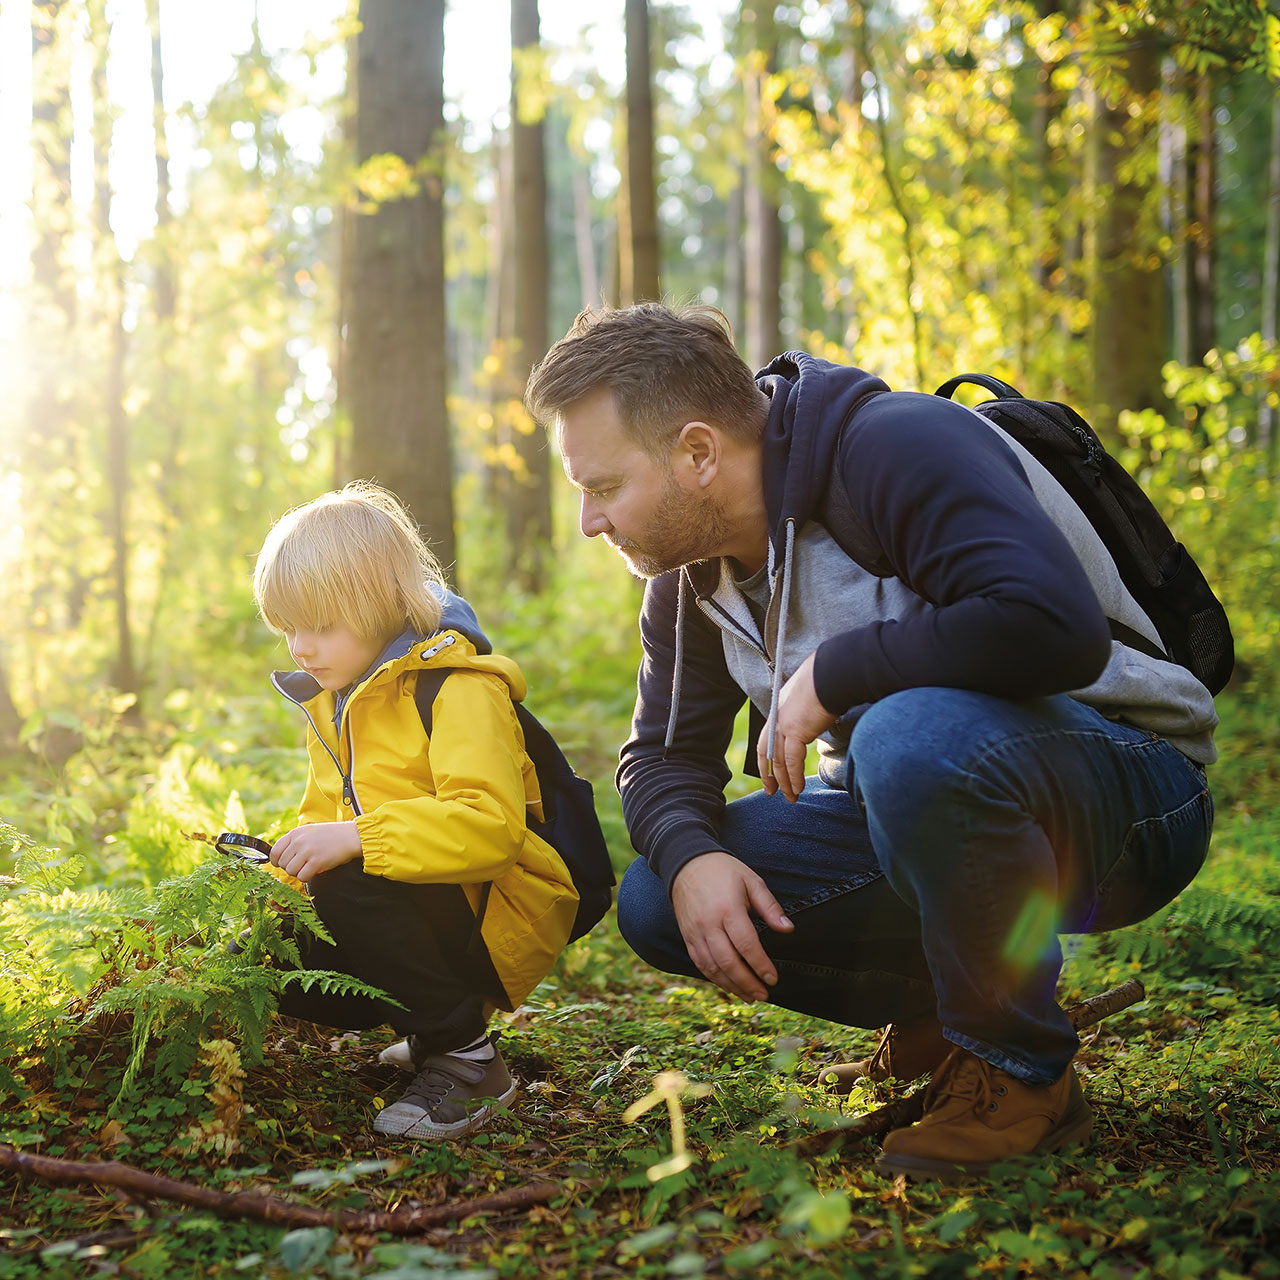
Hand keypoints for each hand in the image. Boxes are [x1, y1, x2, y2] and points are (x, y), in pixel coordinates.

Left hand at [271, 822, 361, 882]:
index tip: (283, 864)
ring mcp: (307, 851)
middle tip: (302, 866)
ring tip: (309, 867)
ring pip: (290, 871)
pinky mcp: (317, 861)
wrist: (351, 836)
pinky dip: (307, 877)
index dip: (277, 861)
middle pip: (282, 863)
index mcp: (295, 833)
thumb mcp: (309, 832)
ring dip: (298, 873)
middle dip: (290, 868)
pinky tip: (314, 871)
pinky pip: (302, 877)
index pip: (274, 851)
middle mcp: (299, 841)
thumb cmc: (331, 836)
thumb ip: (295, 841)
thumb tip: (280, 858)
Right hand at [670, 852, 793, 1001]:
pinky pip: (700, 963)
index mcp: (728, 909)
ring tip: (749, 997)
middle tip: (763, 995)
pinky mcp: (687, 936)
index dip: (761, 965)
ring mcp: (695, 932)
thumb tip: (788, 929)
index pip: (746, 945)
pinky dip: (714, 978)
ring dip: (731, 986)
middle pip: (728, 961)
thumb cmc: (723, 871)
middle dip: (747, 982)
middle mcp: (709, 924)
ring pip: (712, 967)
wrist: (686, 863)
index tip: (773, 978)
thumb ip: (769, 907)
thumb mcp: (751, 881)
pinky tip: (728, 985)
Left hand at [758, 652, 837, 802]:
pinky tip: (797, 789)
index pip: (766, 739)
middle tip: (773, 792)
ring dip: (784, 782)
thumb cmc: (827, 678)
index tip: (769, 774)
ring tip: (790, 797)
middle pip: (768, 753)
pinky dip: (793, 777)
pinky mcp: (796, 731)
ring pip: (779, 761)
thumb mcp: (810, 693)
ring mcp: (784, 725)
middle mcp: (777, 717)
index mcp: (778, 708)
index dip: (766, 759)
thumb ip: (807, 707)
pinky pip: (791, 761)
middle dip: (769, 775)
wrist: (832, 672)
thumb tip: (816, 714)